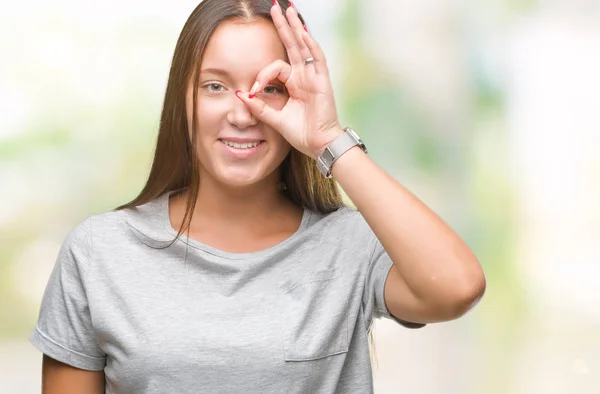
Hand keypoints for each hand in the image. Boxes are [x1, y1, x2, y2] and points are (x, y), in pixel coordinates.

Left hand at [235, 2, 342, 159]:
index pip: (275, 67)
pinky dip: (309, 45)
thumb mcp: (274, 118)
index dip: (261, 75)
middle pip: (292, 45)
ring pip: (303, 46)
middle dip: (283, 26)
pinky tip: (302, 31)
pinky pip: (316, 58)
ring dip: (295, 27)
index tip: (252, 90)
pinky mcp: (322, 81)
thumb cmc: (301, 133)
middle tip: (275, 6)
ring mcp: (314, 76)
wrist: (318, 145)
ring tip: (287, 9)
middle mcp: (304, 76)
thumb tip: (240, 95)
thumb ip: (258, 107)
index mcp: (294, 84)